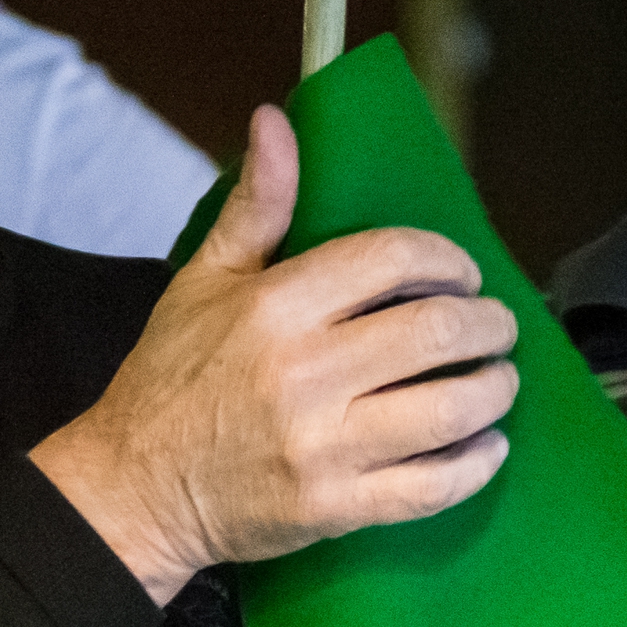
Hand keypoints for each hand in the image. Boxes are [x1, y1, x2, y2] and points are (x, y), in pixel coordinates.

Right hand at [28, 104, 519, 601]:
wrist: (131, 490)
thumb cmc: (169, 382)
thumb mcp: (201, 281)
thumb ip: (256, 206)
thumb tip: (277, 120)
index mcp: (274, 307)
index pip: (394, 258)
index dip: (447, 260)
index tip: (460, 274)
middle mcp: (303, 373)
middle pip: (438, 331)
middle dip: (488, 324)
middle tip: (494, 327)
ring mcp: (322, 445)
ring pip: (452, 408)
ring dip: (494, 389)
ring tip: (495, 381)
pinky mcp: (334, 506)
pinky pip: (434, 485)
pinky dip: (476, 462)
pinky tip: (483, 445)